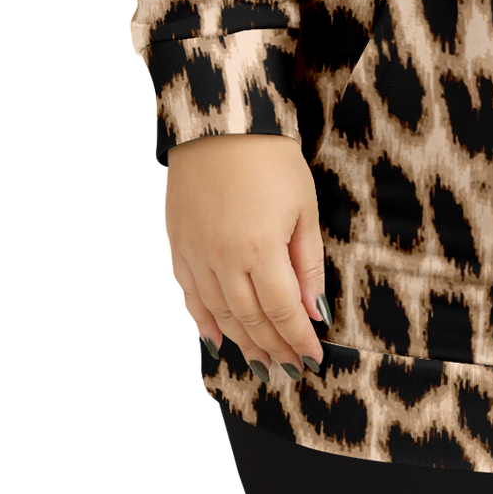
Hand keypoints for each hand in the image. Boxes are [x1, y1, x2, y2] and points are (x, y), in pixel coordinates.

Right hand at [163, 133, 328, 382]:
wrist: (221, 125)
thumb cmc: (271, 160)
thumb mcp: (303, 206)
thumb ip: (307, 263)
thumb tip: (315, 310)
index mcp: (261, 249)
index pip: (283, 311)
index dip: (298, 339)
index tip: (312, 357)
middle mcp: (224, 260)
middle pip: (250, 320)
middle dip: (273, 347)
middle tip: (289, 367)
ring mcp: (196, 256)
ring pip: (219, 315)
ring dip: (242, 342)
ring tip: (261, 361)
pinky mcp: (178, 248)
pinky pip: (188, 297)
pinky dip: (202, 322)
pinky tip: (216, 340)